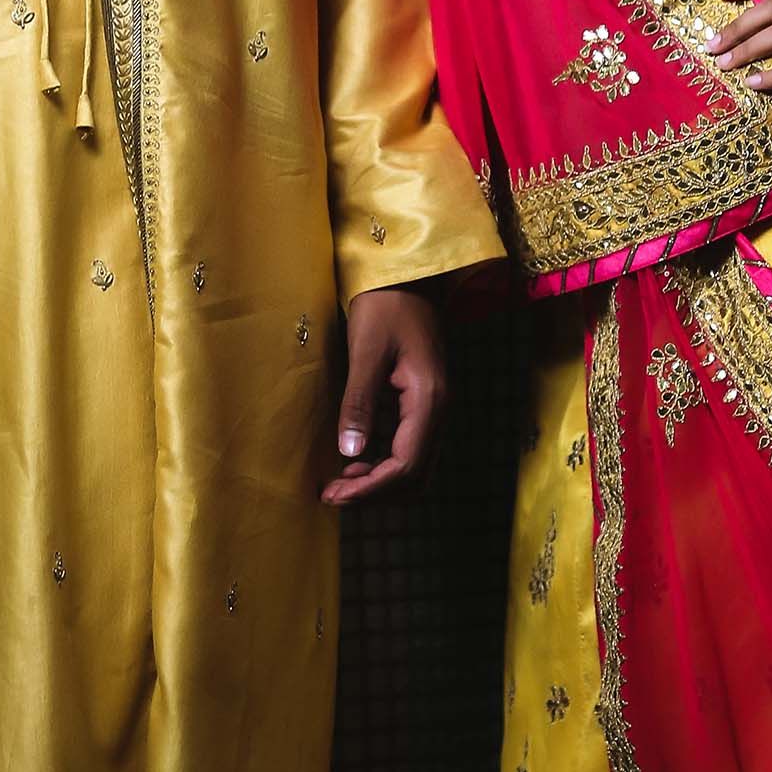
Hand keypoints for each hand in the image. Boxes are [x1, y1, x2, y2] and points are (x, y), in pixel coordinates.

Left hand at [321, 286, 447, 506]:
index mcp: (429, 400)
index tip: (333, 496)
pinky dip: (384, 462)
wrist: (406, 275)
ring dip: (380, 480)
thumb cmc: (384, 306)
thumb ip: (359, 403)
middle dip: (376, 492)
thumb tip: (349, 454)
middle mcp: (438, 410)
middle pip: (416, 475)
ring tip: (339, 482)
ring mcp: (433, 407)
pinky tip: (354, 459)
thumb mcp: (366, 352)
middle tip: (333, 496)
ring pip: (415, 464)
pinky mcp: (422, 401)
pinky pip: (408, 446)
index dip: (370, 488)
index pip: (406, 465)